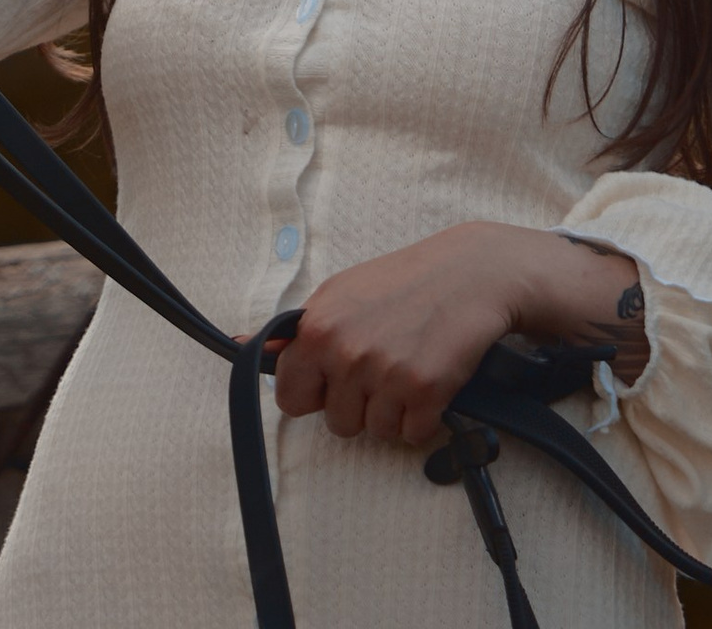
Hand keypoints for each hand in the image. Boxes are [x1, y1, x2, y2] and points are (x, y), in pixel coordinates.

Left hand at [271, 224, 645, 447]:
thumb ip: (295, 332)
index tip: (334, 379)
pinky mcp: (424, 392)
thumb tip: (243, 347)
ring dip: (392, 411)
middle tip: (381, 366)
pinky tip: (430, 381)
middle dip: (357, 405)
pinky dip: (423, 418)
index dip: (313, 394)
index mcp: (317, 328)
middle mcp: (346, 352)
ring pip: (375, 432)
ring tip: (406, 367)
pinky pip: (412, 436)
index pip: (290, 398)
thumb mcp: (338, 296)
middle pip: (337, 422)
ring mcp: (385, 373)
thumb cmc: (399, 284)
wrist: (467, 275)